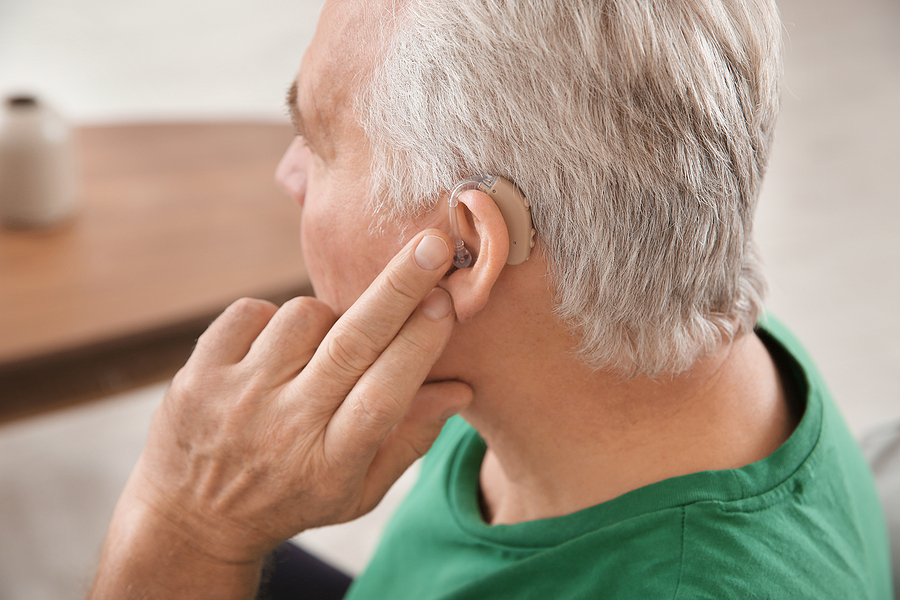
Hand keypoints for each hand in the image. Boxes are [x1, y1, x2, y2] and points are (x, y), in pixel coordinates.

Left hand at [89, 230, 470, 597]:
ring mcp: (236, 399)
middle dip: (398, 289)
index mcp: (331, 464)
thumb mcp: (358, 492)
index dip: (419, 345)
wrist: (193, 519)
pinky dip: (272, 318)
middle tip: (432, 245)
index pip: (384, 395)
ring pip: (303, 316)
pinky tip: (273, 351)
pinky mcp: (199, 374)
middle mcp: (284, 429)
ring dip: (326, 317)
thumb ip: (410, 439)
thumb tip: (460, 388)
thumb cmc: (293, 498)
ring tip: (318, 350)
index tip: (447, 301)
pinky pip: (251, 311)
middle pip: (351, 345)